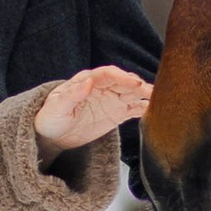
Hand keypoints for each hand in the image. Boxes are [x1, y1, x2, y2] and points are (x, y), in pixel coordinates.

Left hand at [33, 65, 153, 156]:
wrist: (52, 135)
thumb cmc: (50, 117)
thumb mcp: (56, 107)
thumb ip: (72, 95)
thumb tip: (88, 81)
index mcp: (87, 81)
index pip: (108, 74)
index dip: (123, 77)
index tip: (135, 83)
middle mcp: (102, 88)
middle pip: (124, 82)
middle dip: (139, 86)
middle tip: (153, 93)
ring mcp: (111, 100)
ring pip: (132, 94)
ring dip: (146, 95)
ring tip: (159, 100)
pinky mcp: (116, 113)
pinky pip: (133, 108)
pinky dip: (144, 108)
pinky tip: (154, 111)